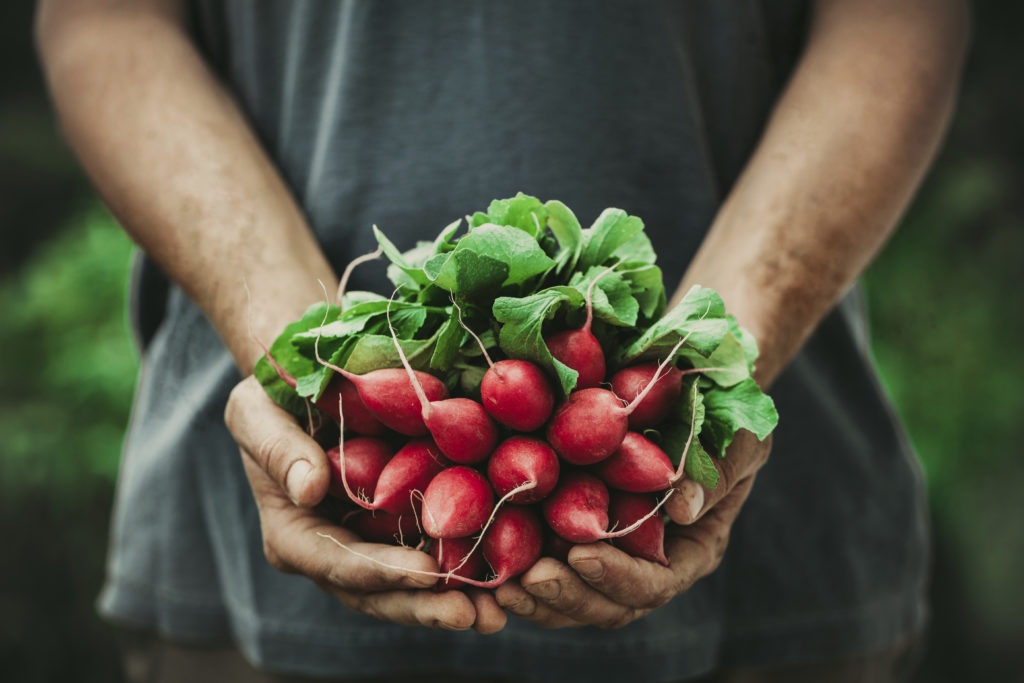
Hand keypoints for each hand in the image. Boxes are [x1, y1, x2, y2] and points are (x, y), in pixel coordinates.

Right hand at [224, 376, 507, 633]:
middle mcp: (332, 551)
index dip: (381, 572)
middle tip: (473, 614)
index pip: (337, 562)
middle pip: (378, 593)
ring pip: (409, 587)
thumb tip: (308, 488)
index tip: (427, 573)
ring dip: (453, 601)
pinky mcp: (403, 528)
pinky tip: (506, 577)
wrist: (307, 381)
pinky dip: (468, 568)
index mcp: (294, 532)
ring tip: (498, 614)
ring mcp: (370, 545)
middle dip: (424, 606)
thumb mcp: (257, 411)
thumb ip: (277, 449)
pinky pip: (435, 554)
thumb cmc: (273, 395)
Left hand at [494, 430, 769, 627]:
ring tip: (500, 583)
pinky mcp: (572, 529)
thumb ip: (716, 471)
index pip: (654, 583)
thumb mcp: (738, 436)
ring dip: (536, 595)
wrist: (694, 391)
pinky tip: (484, 557)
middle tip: (529, 578)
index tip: (582, 554)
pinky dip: (518, 563)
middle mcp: (648, 561)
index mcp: (691, 548)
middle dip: (567, 595)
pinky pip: (546, 560)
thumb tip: (685, 510)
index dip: (618, 577)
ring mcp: (610, 551)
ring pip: (572, 595)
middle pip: (607, 603)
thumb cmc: (728, 412)